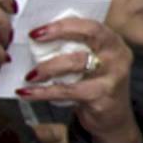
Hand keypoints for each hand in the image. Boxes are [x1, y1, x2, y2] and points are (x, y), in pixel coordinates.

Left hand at [19, 14, 138, 142]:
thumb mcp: (92, 62)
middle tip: (33, 38)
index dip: (64, 24)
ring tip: (30, 74)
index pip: (91, 25)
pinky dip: (42, 92)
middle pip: (90, 35)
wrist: (113, 118)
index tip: (38, 29)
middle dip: (59, 33)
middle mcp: (117, 56)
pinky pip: (67, 91)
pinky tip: (26, 92)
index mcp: (114, 43)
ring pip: (77, 62)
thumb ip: (74, 47)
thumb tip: (37, 35)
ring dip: (48, 67)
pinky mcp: (102, 96)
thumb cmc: (95, 84)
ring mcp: (113, 76)